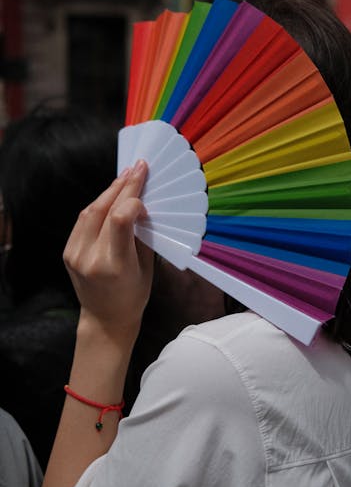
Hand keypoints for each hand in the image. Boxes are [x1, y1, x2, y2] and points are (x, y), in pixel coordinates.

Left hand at [63, 160, 153, 338]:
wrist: (105, 318)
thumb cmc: (134, 295)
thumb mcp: (146, 266)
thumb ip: (141, 235)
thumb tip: (142, 203)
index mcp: (113, 265)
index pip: (119, 219)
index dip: (133, 200)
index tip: (146, 195)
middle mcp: (90, 257)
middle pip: (104, 209)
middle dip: (123, 185)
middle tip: (139, 167)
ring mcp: (75, 254)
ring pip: (91, 211)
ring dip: (110, 191)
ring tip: (127, 176)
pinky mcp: (68, 251)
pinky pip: (83, 220)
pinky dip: (99, 205)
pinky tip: (112, 195)